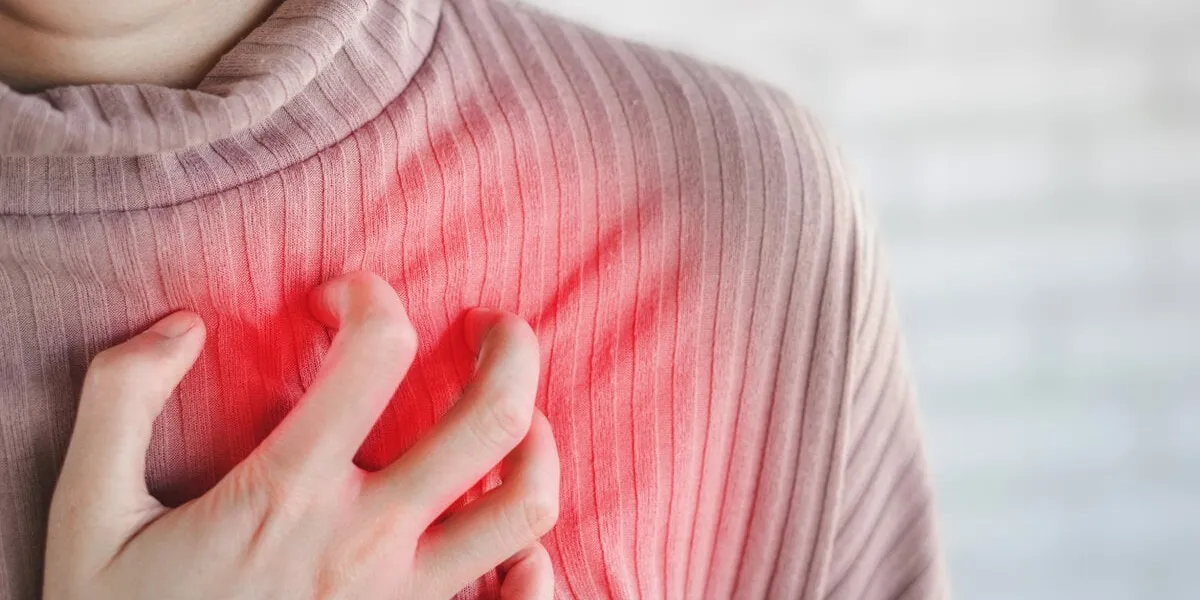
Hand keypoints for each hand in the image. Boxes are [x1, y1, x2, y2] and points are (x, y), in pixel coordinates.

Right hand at [44, 272, 558, 599]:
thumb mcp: (86, 516)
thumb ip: (118, 403)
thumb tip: (183, 327)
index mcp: (289, 493)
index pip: (377, 353)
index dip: (367, 296)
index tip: (338, 301)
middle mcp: (367, 540)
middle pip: (489, 422)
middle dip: (510, 351)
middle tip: (492, 327)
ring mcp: (407, 598)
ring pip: (525, 509)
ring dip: (539, 448)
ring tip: (517, 421)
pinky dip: (537, 566)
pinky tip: (513, 539)